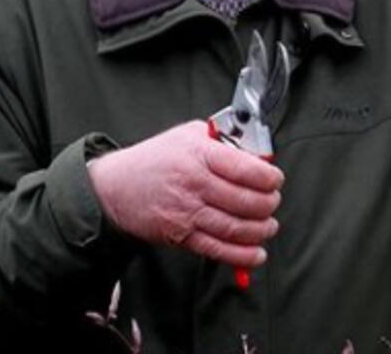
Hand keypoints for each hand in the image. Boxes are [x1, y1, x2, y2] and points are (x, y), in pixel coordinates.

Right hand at [87, 120, 283, 268]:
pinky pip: (217, 249)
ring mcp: (187, 212)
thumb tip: (257, 157)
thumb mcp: (189, 134)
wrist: (115, 187)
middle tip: (273, 202)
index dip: (269, 178)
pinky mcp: (181, 235)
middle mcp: (194, 184)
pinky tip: (256, 254)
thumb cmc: (156, 158)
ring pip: (235, 227)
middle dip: (268, 204)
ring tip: (269, 226)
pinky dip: (241, 255)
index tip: (275, 180)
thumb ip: (224, 142)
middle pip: (245, 201)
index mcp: (200, 154)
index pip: (245, 169)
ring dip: (260, 230)